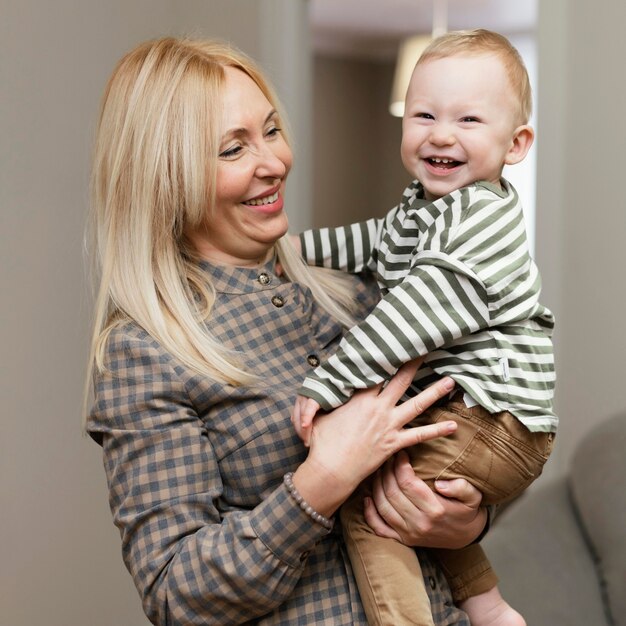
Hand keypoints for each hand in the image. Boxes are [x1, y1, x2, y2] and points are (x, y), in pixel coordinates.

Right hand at [293, 360, 456, 517]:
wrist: (331, 470)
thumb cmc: (321, 443)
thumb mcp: (319, 414)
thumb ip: (324, 401)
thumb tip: (318, 391)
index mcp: (360, 398)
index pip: (376, 371)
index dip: (387, 358)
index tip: (398, 346)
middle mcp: (379, 408)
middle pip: (401, 380)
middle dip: (414, 364)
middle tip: (427, 350)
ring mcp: (389, 425)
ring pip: (417, 404)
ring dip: (435, 392)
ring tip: (451, 381)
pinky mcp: (395, 443)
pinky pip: (420, 435)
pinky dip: (437, 430)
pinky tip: (453, 425)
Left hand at [363, 450, 486, 548]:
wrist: (467, 537)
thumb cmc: (467, 511)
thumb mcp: (473, 496)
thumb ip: (461, 487)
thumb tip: (441, 483)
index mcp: (435, 510)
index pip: (408, 484)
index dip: (400, 466)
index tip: (401, 454)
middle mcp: (419, 524)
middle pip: (392, 493)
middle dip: (387, 471)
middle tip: (388, 458)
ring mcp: (409, 533)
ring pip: (383, 507)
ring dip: (376, 486)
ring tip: (380, 470)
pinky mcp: (403, 539)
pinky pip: (379, 528)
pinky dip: (369, 513)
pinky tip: (367, 498)